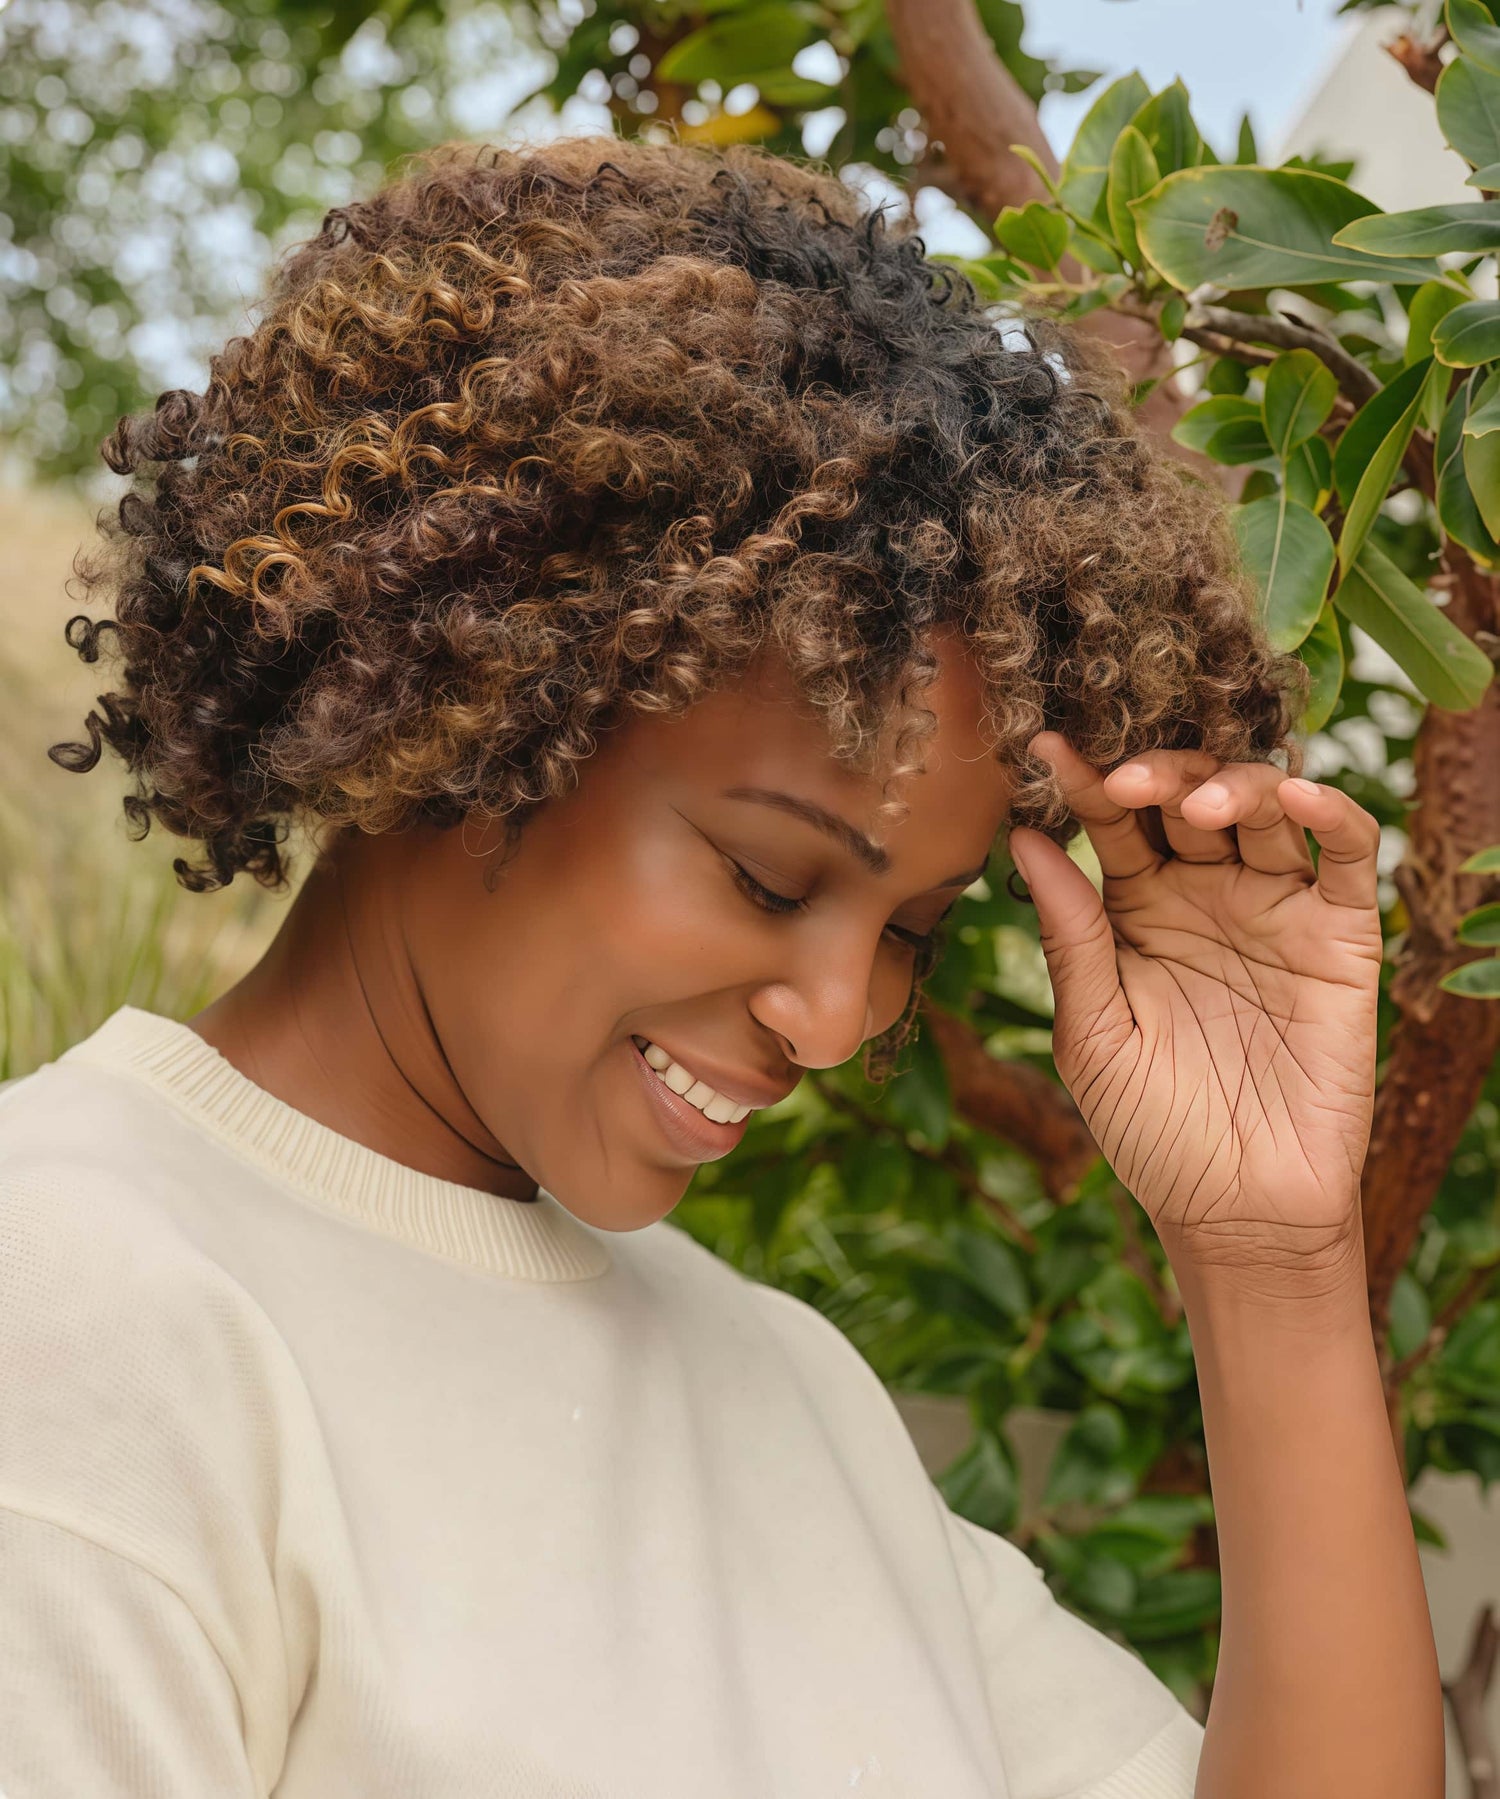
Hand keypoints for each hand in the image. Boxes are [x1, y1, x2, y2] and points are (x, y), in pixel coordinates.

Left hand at [1008, 735, 1383, 1292]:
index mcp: (1133, 909)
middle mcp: (1203, 893)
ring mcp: (1273, 907)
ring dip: (1231, 786)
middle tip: (1121, 779)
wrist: (1239, 1210)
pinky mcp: (1341, 936)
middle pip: (1183, 796)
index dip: (1080, 783)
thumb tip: (1022, 838)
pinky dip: (1330, 813)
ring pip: (1263, 806)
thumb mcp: (1093, 1032)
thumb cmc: (1152, 1129)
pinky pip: (1346, 855)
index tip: (1042, 746)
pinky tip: (1297, 797)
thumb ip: (1071, 936)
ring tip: (1196, 808)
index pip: (1108, 824)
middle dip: (1155, 772)